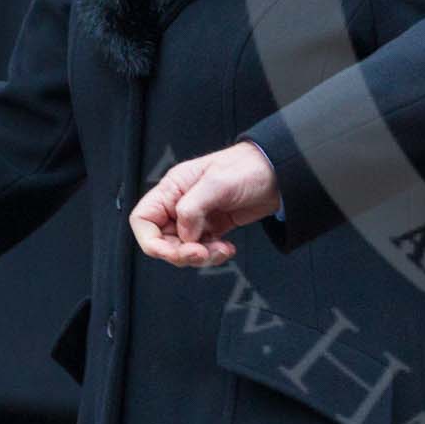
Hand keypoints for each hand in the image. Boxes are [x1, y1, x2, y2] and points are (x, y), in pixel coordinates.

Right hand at [130, 141, 279, 266]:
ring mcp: (198, 216)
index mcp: (173, 188)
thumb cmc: (250, 167)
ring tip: (220, 249)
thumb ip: (193, 208)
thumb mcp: (218, 182)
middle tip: (201, 253)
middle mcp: (181, 203)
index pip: (143, 219)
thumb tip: (183, 234)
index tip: (169, 251)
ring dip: (200, 256)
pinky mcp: (214, 227)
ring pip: (183, 248)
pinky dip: (212, 254)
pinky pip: (202, 249)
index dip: (150, 240)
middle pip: (162, 240)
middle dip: (180, 253)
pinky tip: (226, 248)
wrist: (281, 173)